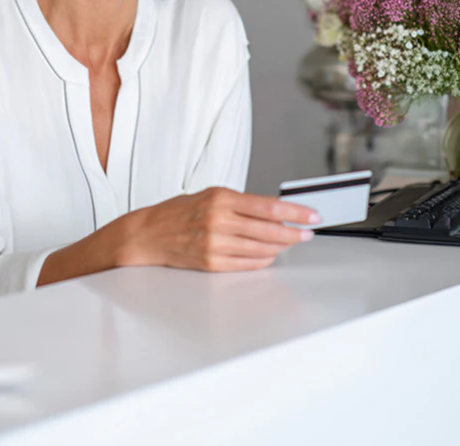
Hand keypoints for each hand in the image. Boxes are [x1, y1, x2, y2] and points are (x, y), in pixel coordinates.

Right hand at [111, 187, 320, 271]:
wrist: (148, 235)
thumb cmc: (179, 212)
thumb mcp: (210, 195)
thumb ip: (241, 203)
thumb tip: (275, 211)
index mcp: (221, 199)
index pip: (269, 207)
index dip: (295, 212)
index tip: (312, 215)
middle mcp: (219, 222)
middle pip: (270, 230)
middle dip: (294, 232)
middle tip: (308, 232)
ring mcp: (216, 245)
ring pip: (261, 249)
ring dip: (282, 247)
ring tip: (292, 242)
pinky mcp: (212, 264)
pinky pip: (247, 264)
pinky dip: (264, 259)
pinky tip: (271, 254)